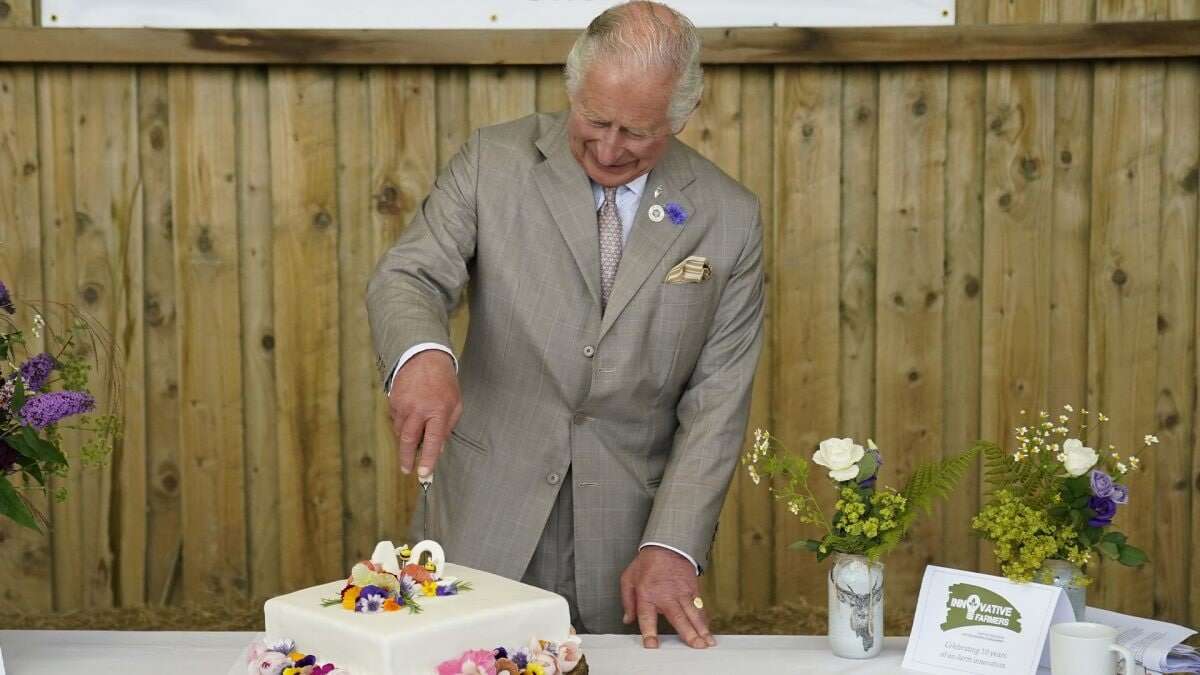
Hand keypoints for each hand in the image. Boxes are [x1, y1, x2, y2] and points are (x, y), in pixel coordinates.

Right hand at [387, 350, 460, 477]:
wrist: (424, 357)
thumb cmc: (444, 382)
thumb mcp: (455, 404)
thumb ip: (447, 428)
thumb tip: (437, 449)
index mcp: (438, 410)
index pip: (432, 440)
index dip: (428, 459)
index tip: (424, 474)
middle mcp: (418, 409)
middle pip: (408, 440)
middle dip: (406, 458)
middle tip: (407, 469)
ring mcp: (403, 405)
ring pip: (400, 432)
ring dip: (406, 440)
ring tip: (415, 436)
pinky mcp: (392, 401)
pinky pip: (396, 420)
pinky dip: (403, 424)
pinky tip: (411, 416)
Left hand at [620, 546, 714, 648]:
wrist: (667, 545)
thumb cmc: (647, 564)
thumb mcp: (628, 579)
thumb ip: (628, 602)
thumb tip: (628, 620)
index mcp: (647, 595)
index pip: (647, 617)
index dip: (649, 632)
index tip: (652, 646)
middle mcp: (666, 596)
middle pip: (678, 618)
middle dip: (689, 633)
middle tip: (696, 646)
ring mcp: (682, 593)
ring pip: (693, 614)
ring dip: (702, 629)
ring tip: (708, 642)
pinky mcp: (693, 590)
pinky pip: (699, 607)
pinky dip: (705, 620)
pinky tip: (709, 630)